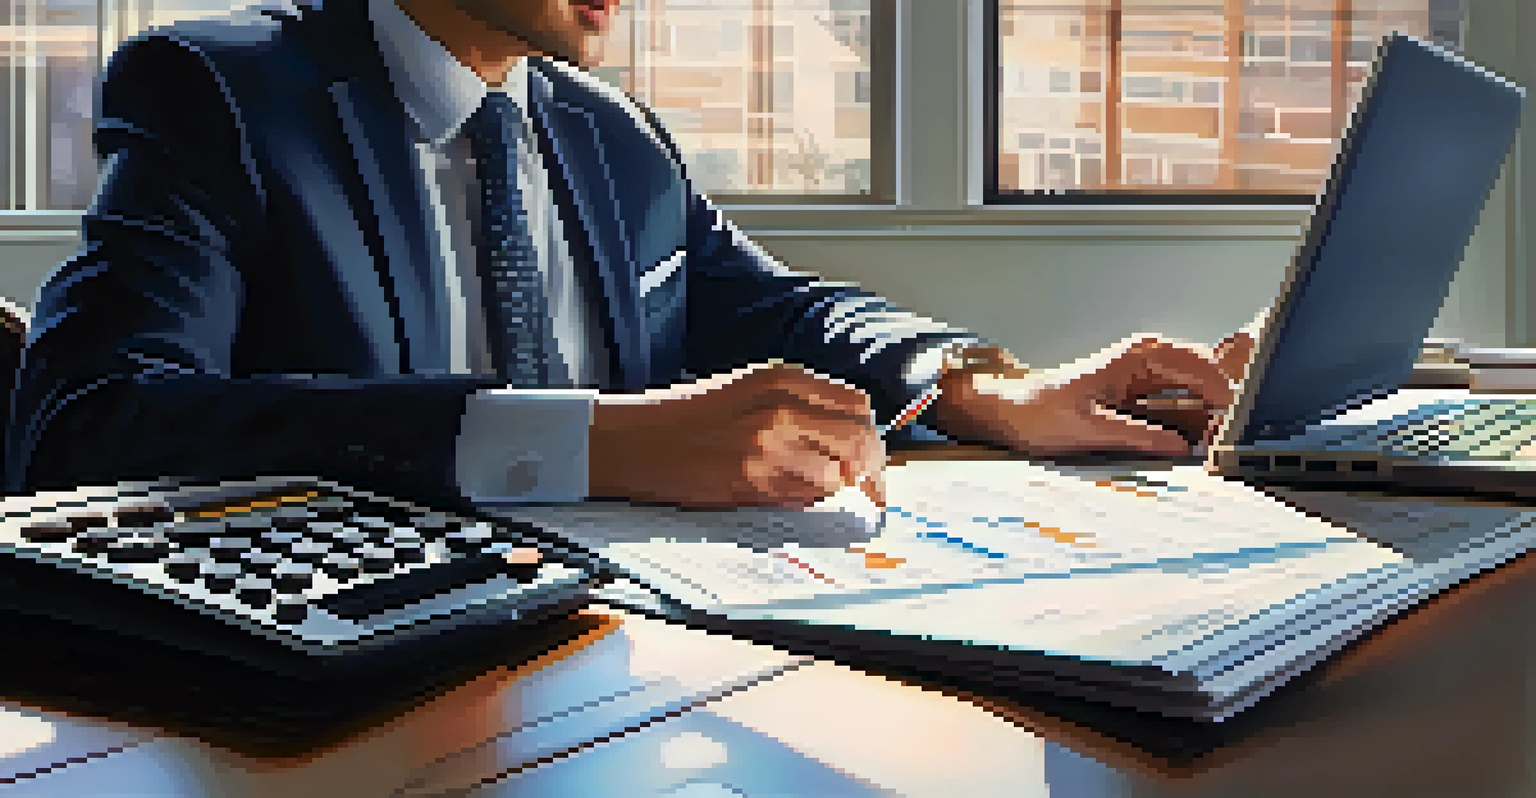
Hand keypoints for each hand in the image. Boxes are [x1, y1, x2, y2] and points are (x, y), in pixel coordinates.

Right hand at [588, 362, 886, 508]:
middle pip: (860, 439)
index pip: (857, 406)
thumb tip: (847, 439)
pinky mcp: (751, 476)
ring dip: (832, 488)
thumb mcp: (746, 391)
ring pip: (837, 473)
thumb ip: (796, 405)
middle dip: (868, 470)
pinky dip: (803, 502)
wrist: (634, 441)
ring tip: (802, 489)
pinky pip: (804, 496)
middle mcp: (781, 404)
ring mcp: (768, 441)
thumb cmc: (687, 420)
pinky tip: (778, 496)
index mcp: (782, 378)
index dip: (871, 438)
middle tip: (863, 490)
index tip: (871, 462)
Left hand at [931, 332, 1255, 457]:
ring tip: (1216, 447)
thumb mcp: (1087, 428)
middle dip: (1224, 408)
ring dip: (1213, 419)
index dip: (1223, 394)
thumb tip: (1179, 447)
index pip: (1199, 366)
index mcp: (1139, 355)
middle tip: (1227, 441)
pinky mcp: (1148, 398)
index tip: (1233, 422)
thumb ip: (1134, 435)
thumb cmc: (1042, 411)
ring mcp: (1152, 377)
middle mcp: (1151, 359)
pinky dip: (1196, 426)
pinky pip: (1185, 409)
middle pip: (1209, 378)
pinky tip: (1199, 446)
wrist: (1014, 412)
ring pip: (1201, 395)